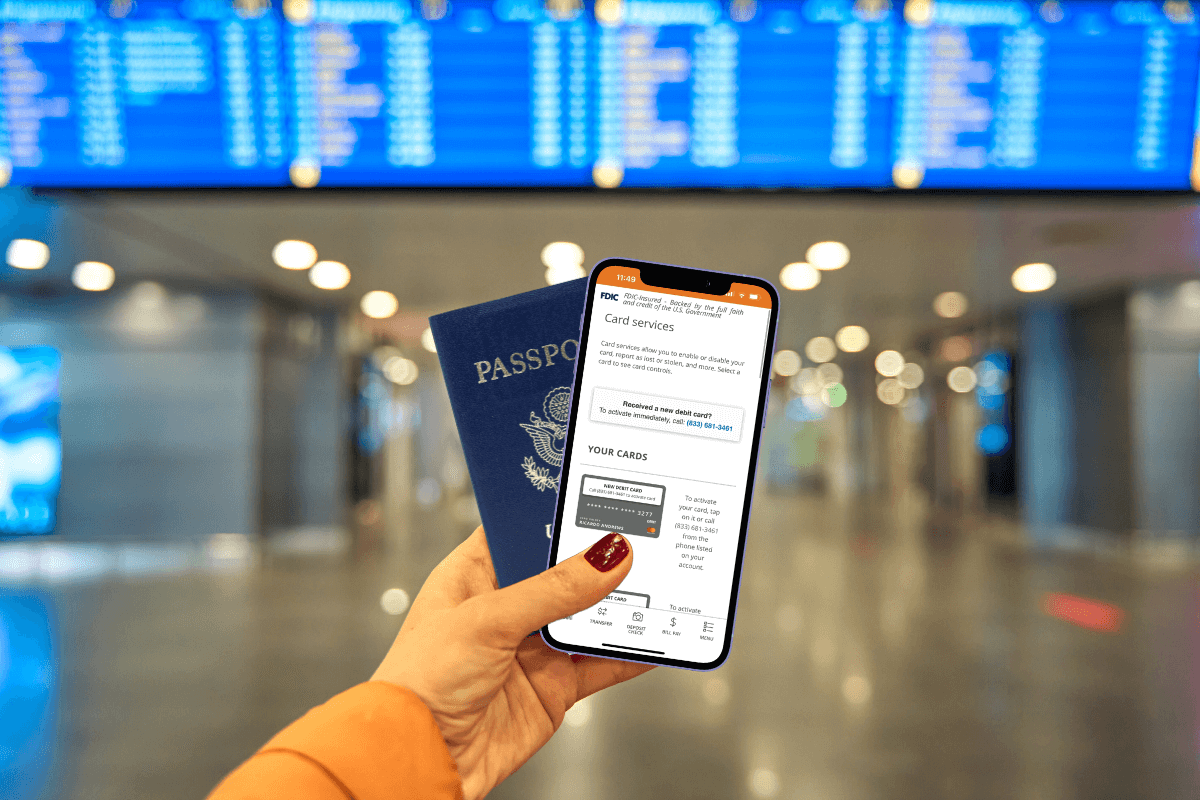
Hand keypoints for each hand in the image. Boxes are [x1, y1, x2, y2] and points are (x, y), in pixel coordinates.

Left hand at [373, 527, 653, 799]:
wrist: (421, 761)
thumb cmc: (420, 684)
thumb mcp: (487, 620)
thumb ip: (552, 590)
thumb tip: (606, 557)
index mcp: (474, 574)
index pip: (521, 528)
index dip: (555, 512)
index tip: (596, 496)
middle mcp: (505, 607)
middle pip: (564, 571)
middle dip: (599, 558)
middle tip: (641, 536)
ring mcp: (531, 648)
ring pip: (588, 617)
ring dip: (620, 605)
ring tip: (659, 581)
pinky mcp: (553, 687)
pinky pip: (601, 665)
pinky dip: (630, 654)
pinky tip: (654, 640)